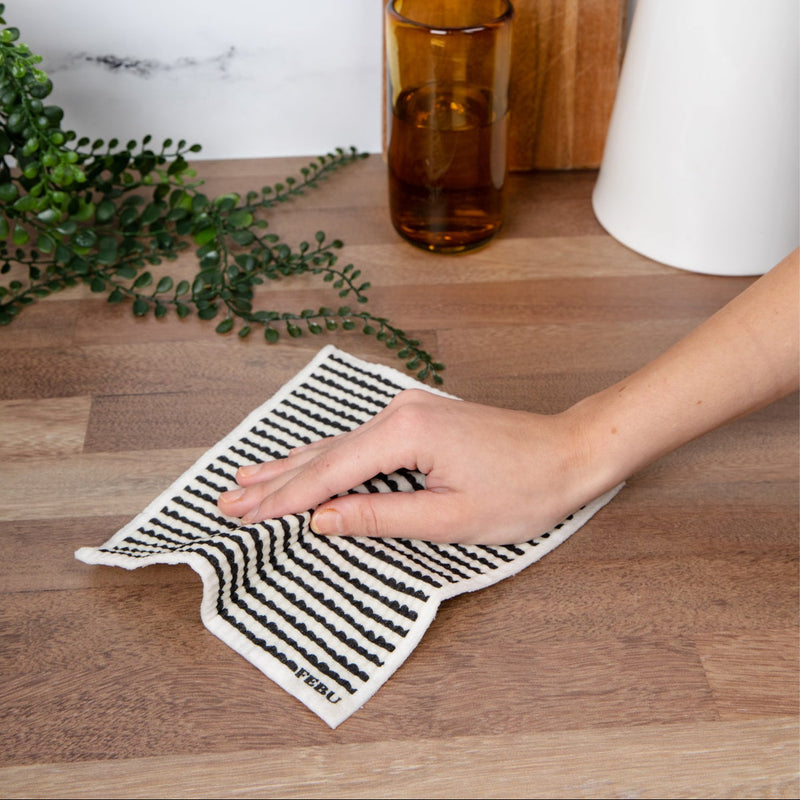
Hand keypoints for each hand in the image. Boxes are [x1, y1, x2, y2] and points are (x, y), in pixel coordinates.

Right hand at [217, 389, 606, 543]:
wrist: (568, 452)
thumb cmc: (523, 488)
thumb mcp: (451, 518)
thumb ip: (380, 516)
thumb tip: (322, 519)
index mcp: (406, 433)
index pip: (330, 473)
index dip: (284, 500)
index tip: (244, 518)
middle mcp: (400, 412)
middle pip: (325, 453)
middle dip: (275, 481)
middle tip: (226, 499)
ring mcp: (408, 410)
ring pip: (338, 444)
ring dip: (293, 466)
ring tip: (248, 479)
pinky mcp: (418, 418)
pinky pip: (359, 441)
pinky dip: (326, 457)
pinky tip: (304, 461)